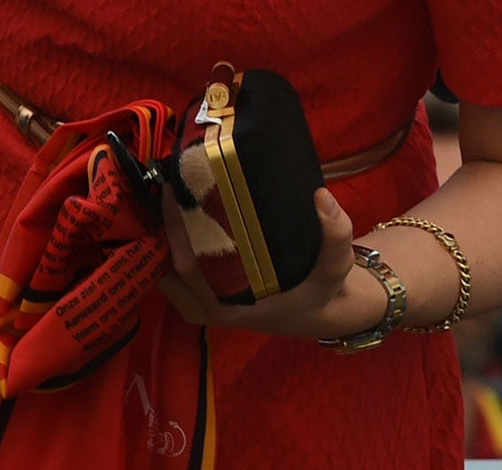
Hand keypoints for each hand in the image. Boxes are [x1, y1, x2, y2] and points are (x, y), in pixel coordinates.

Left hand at [156, 186, 375, 339]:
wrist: (322, 314)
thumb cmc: (322, 291)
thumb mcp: (337, 266)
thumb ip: (336, 235)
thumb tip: (321, 196)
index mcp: (234, 305)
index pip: (191, 267)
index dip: (176, 231)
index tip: (174, 193)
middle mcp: (214, 310)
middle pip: (171, 270)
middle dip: (164, 229)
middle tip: (167, 187)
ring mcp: (209, 308)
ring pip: (170, 277)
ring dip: (165, 242)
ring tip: (167, 200)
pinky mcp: (210, 300)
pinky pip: (179, 278)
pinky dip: (173, 252)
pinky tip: (176, 220)